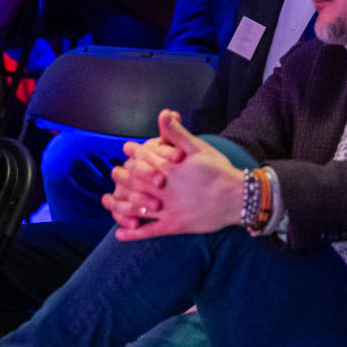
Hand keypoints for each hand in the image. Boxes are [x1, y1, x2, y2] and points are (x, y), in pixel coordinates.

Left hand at [109, 111, 244, 239]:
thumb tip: (164, 113)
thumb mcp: (199, 148)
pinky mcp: (175, 225)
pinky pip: (150, 231)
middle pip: (135, 182)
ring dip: (119, 204)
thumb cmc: (219, 171)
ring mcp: (168, 209)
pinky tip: (119, 233)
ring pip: (137, 207)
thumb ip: (178, 133)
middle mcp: (165, 190)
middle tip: (115, 172)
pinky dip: (133, 233)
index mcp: (169, 169)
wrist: (238, 198)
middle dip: (122, 177)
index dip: (134, 153)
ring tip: (108, 201)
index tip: (126, 149)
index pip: (144, 159)